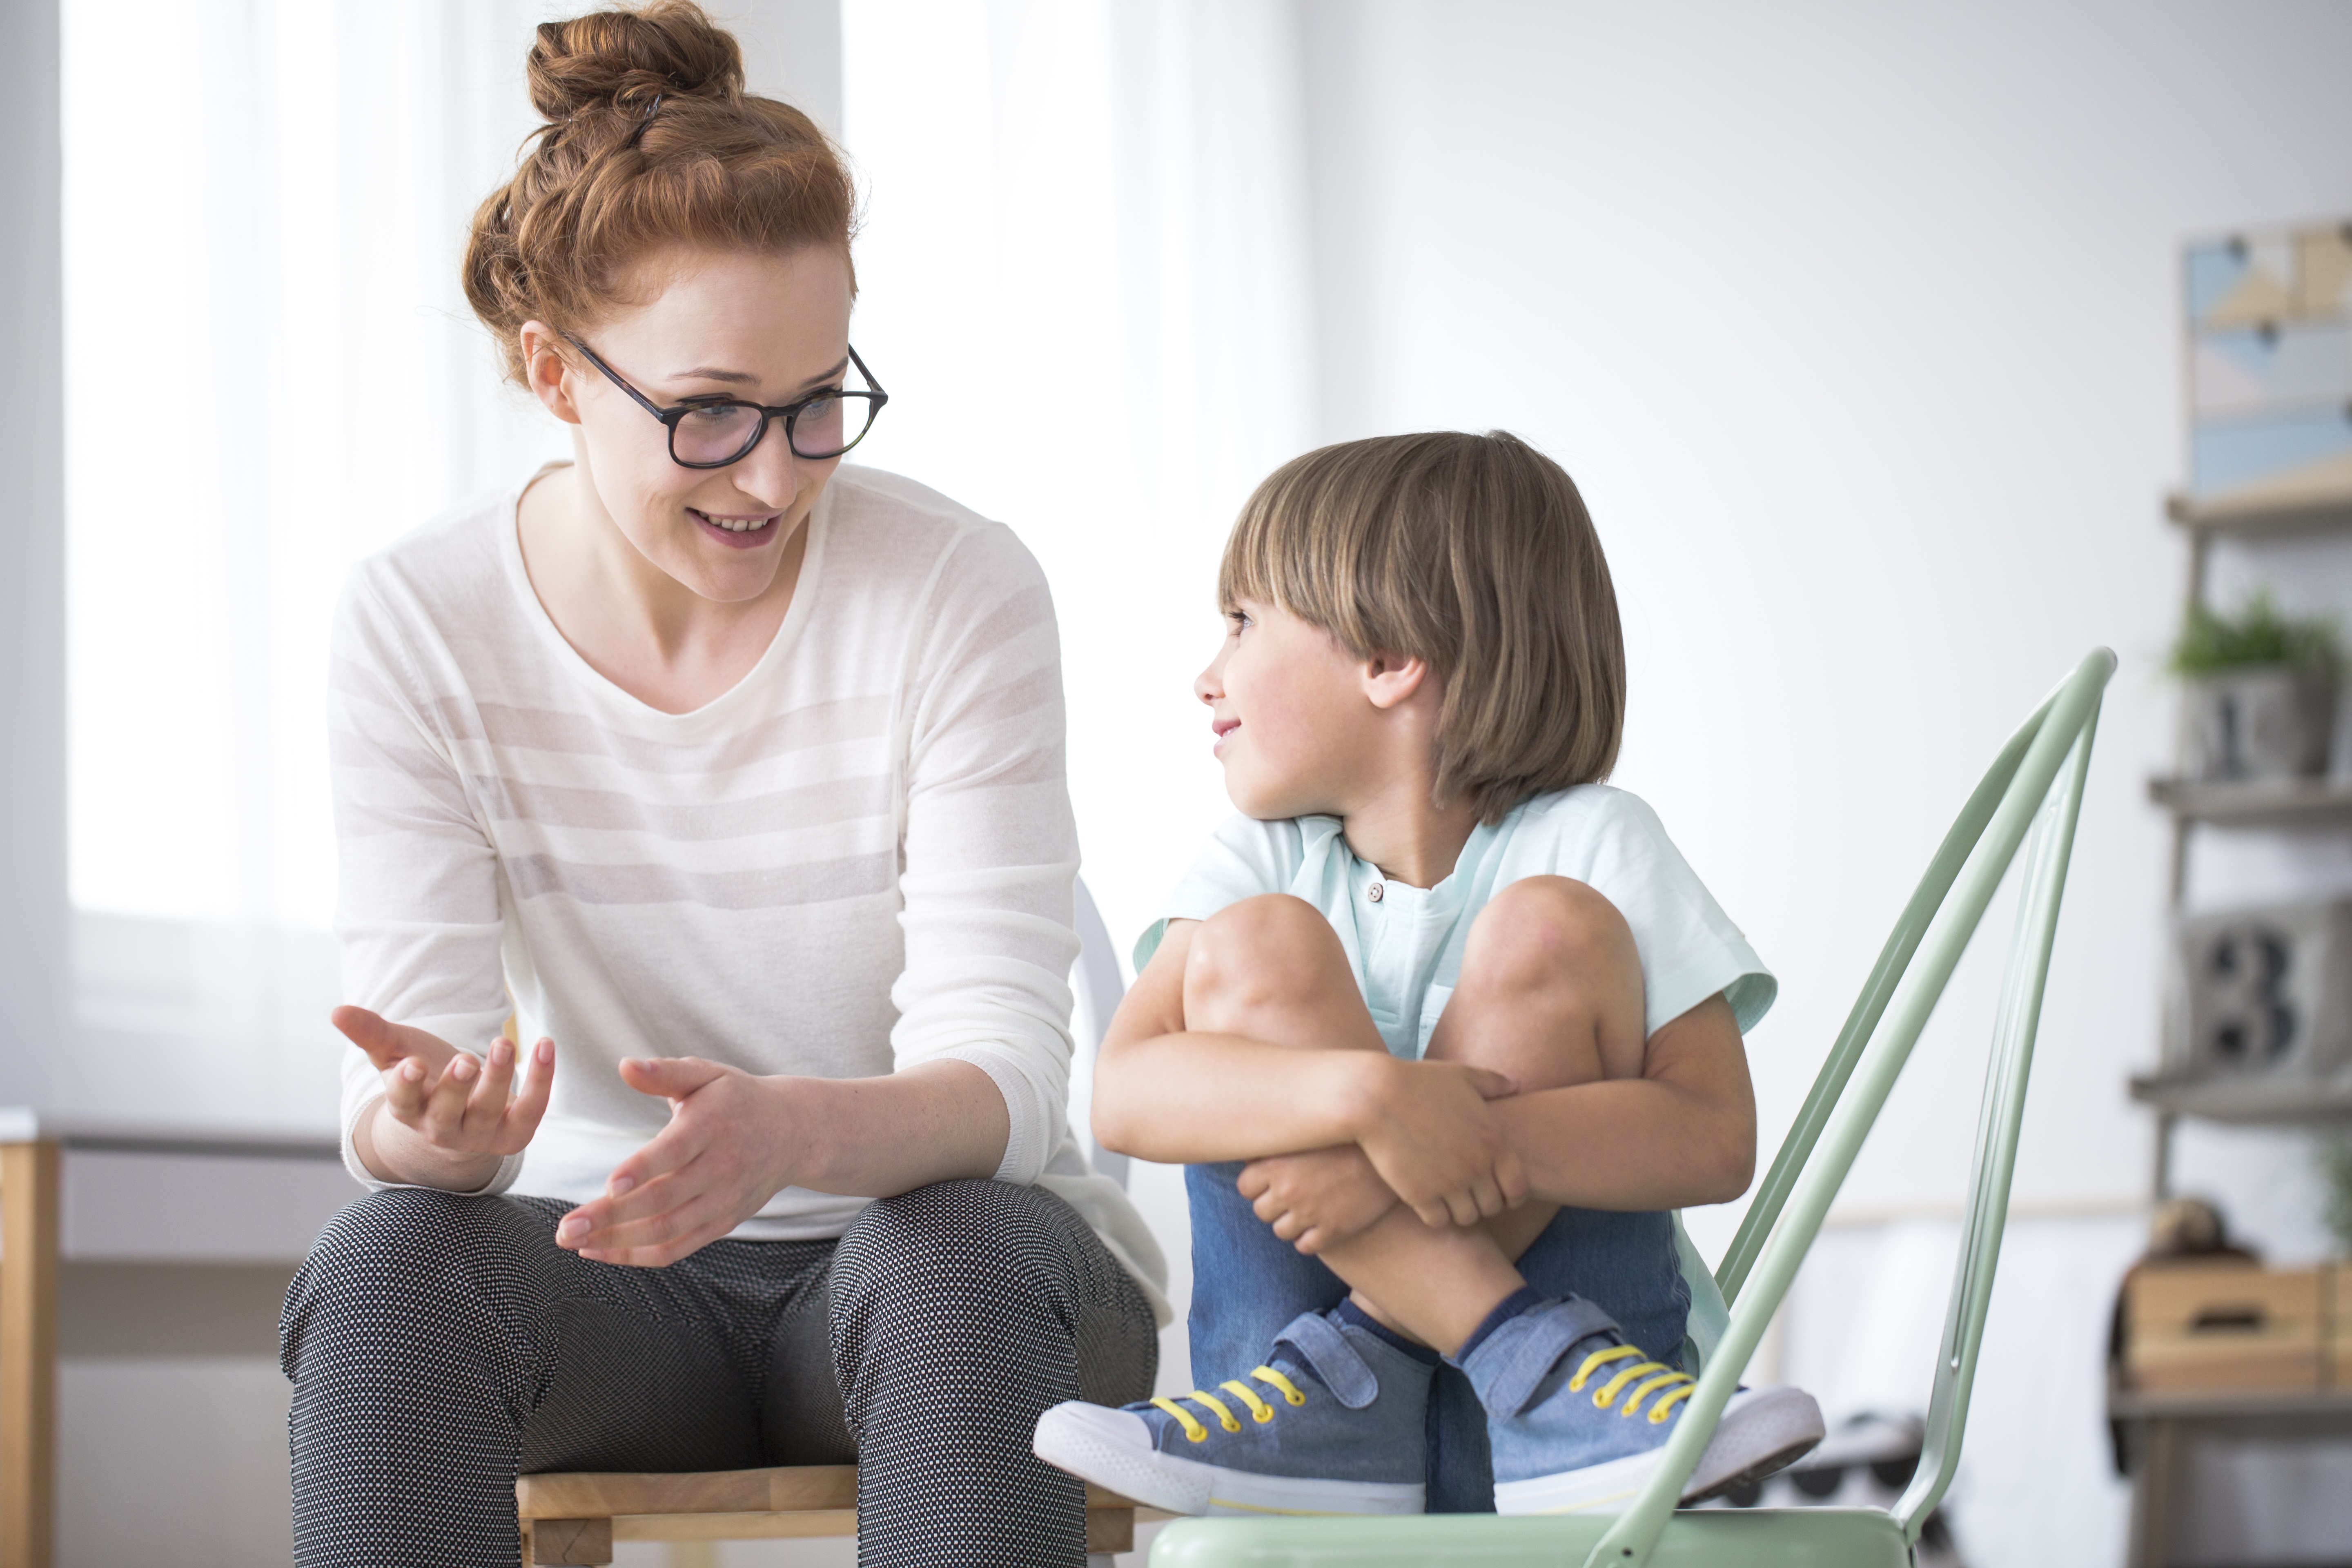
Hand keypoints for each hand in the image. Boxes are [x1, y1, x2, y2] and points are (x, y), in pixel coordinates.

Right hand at [334, 1005, 552, 1185]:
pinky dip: (540, 1079)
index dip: (406, 1086)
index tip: (412, 1066)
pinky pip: (530, 1109)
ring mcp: (479, 1135)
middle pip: (446, 1112)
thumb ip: (372, 1033)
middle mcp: (441, 1128)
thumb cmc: (427, 1074)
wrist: (465, 1110)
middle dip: (456, 1087)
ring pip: (487, 1111)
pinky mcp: (514, 1133)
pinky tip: (545, 1045)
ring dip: (498, 1078)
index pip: (402, 1102)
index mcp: (408, 1109)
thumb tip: (337, 1011)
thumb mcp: (399, 1051)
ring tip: (503, 1043)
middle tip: (467, 1059)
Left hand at [555, 1058, 796, 1267]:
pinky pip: (677, 1249)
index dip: (643, 1168)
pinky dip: (637, 1256)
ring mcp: (723, 1200)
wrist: (793, 1132)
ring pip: (667, 1231)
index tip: (609, 1185)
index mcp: (714, 1125)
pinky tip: (601, 1251)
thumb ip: (664, 1072)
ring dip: (617, 1242)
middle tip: (566, 1228)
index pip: (676, 1151)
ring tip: (573, 1242)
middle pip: (664, 1199)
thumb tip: (624, 1065)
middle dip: (612, 1217)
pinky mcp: (723, 1223)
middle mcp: (722, 1167)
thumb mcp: (707, 1074)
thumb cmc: (737, 1099)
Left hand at [1238, 1145, 1397, 1254]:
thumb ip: (1276, 1140)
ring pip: (1281, 1231)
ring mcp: (1310, 1213)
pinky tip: (1320, 1223)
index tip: (1271, 1177)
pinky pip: (1305, 1246)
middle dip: (1273, 1204)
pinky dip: (1310, 1238)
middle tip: (1293, 1191)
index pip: (1245, 1186)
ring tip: (1307, 1207)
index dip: (1257, 1183)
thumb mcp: (1308, 1132)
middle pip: (1261, 1211)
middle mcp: (1288, 1190)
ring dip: (1291, 1222)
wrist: (1389, 1154)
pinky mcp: (1332, 1231)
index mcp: (1276, 1164)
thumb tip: (1249, 1140)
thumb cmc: (1346, 1138)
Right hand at [1351, 1058, 1526, 1227]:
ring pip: (1466, 1218)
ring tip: (1446, 1198)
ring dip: (1458, 1212)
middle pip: (1492, 1207)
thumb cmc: (1417, 1082)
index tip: (1497, 1192)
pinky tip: (1424, 1200)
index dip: (1511, 1196)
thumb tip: (1516, 1084)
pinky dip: (1434, 1215)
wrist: (1374, 1096)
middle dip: (1482, 1203)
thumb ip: (1492, 1082)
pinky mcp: (1420, 1195)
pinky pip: (1438, 1221)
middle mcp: (1476, 1166)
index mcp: (1493, 1141)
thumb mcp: (1461, 1075)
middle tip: (1466, 1194)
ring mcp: (1449, 1183)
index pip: (1518, 1187)